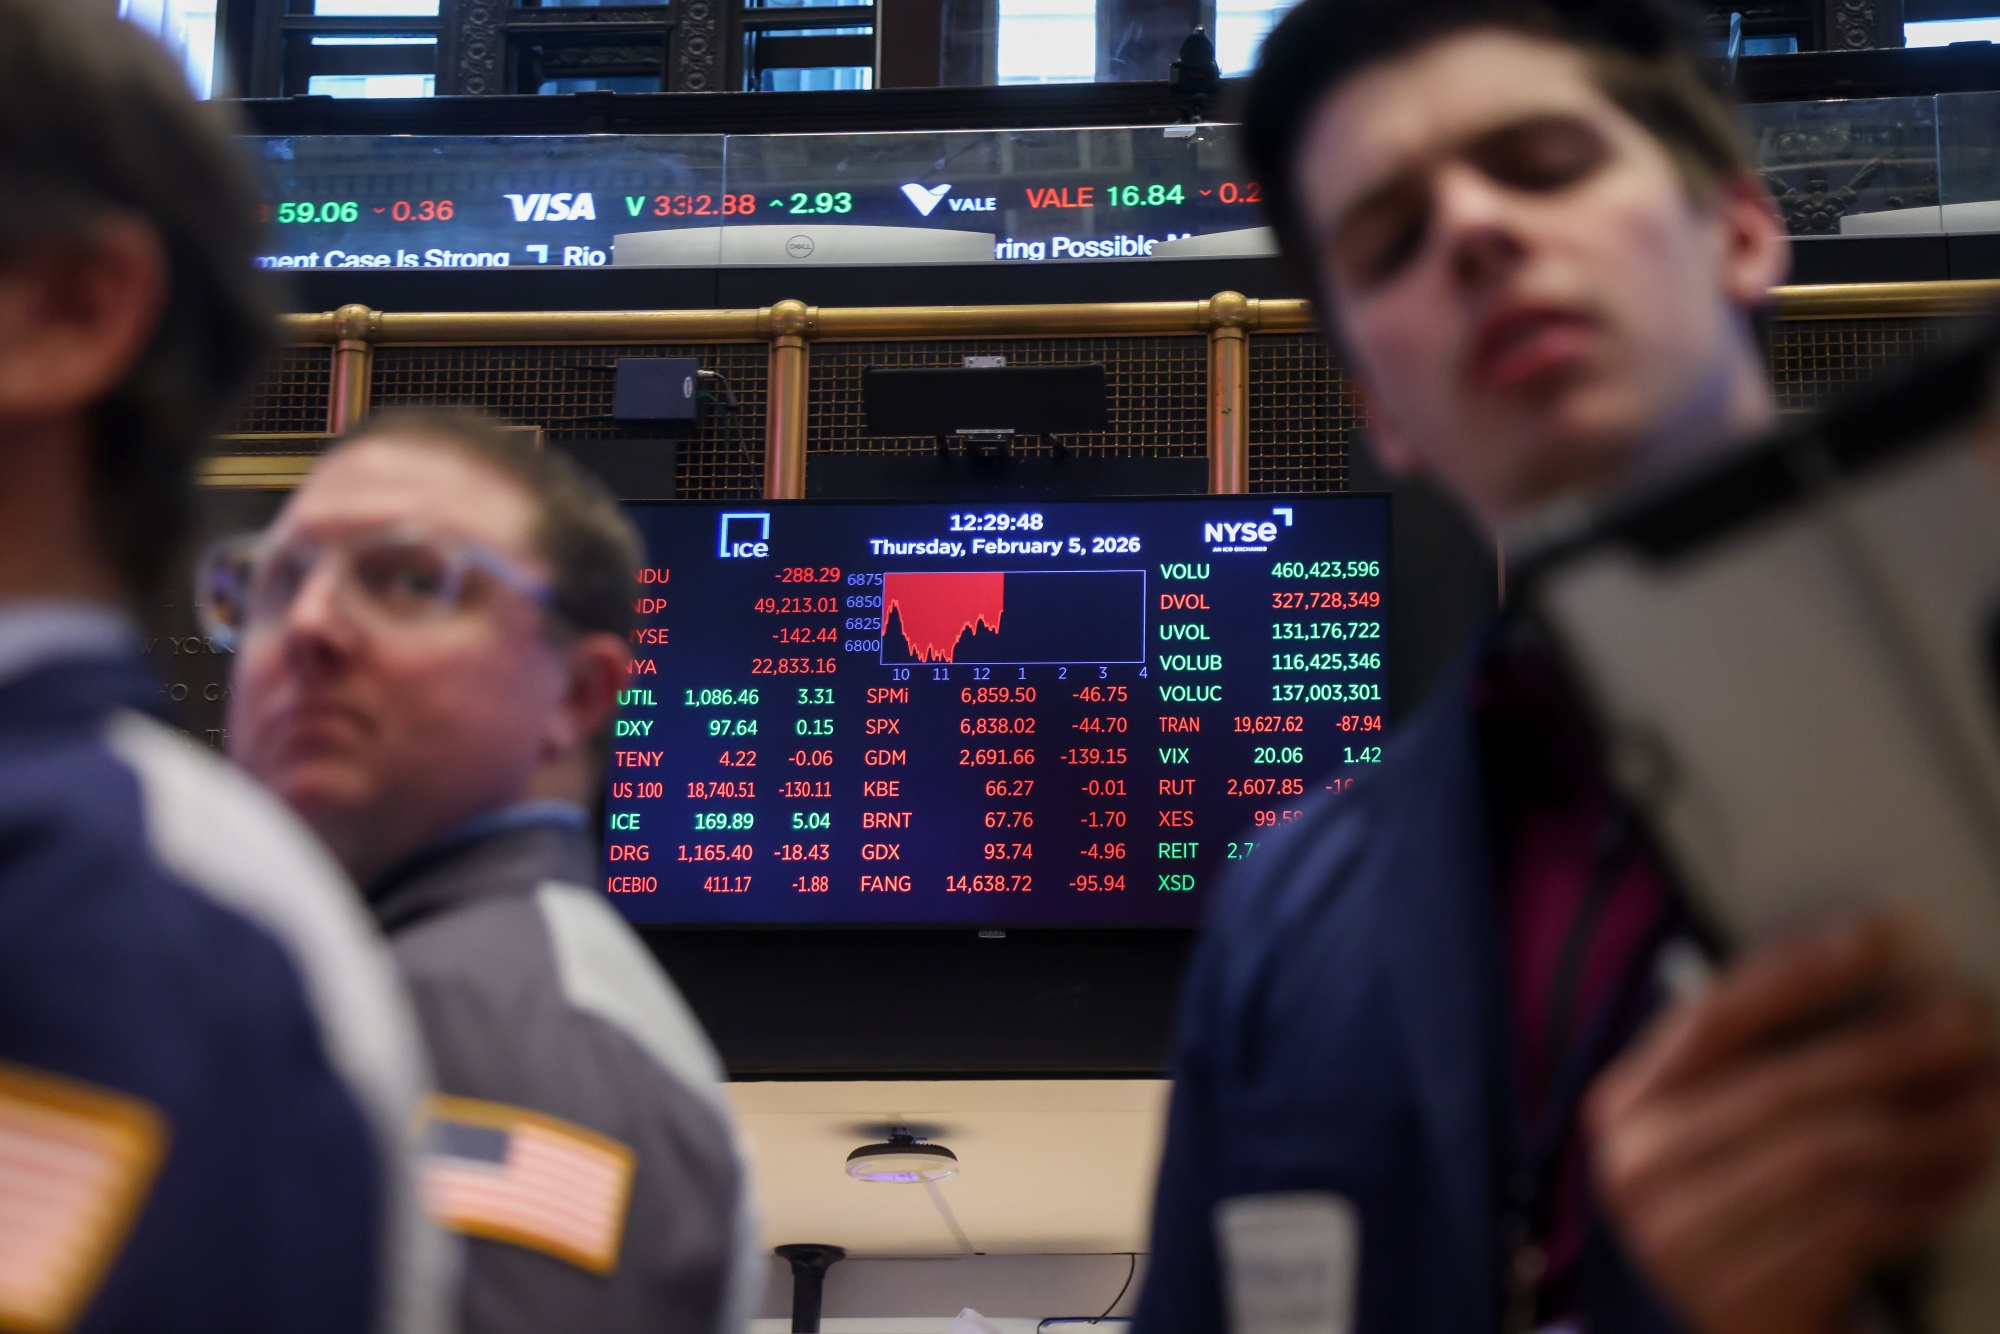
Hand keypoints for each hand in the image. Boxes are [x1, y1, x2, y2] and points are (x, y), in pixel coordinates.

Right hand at [1585, 915, 1999, 1333]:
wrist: (1685, 1331)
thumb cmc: (1714, 1203)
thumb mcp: (1702, 1128)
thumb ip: (1752, 1065)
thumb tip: (1866, 973)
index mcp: (1623, 1105)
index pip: (1712, 1018)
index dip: (1795, 972)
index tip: (1876, 937)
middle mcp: (1640, 1166)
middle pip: (1783, 1087)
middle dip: (1886, 1049)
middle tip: (1963, 1023)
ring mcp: (1685, 1237)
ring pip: (1830, 1158)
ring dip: (1925, 1126)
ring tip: (1986, 1102)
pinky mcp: (1745, 1294)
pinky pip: (1855, 1226)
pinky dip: (1923, 1194)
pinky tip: (1963, 1169)